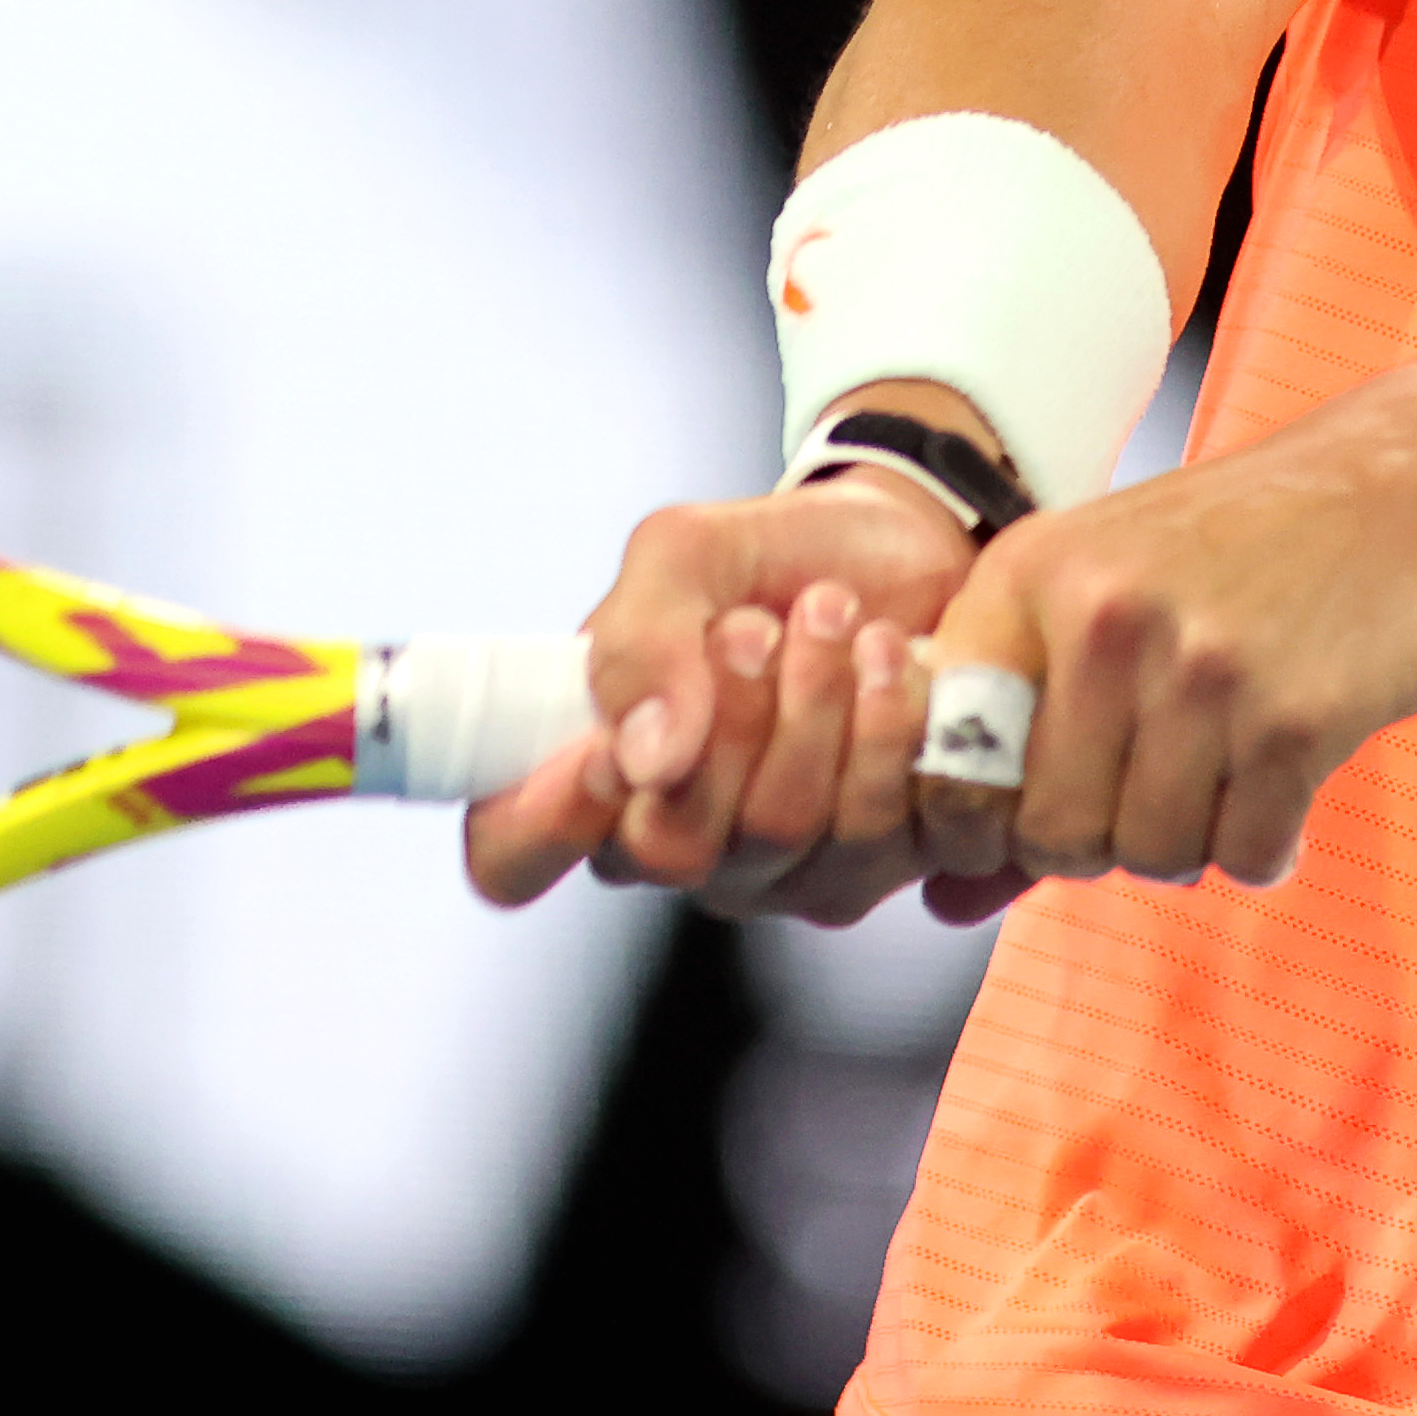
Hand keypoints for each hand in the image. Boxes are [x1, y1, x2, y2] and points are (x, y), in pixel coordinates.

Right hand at [463, 464, 972, 917]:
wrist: (905, 544)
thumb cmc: (772, 560)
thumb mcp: (685, 556)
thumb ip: (643, 641)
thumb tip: (645, 757)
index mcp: (597, 777)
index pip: (512, 858)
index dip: (544, 823)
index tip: (605, 745)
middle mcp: (677, 841)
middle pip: (673, 848)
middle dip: (726, 718)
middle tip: (758, 625)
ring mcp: (780, 871)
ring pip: (784, 832)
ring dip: (818, 703)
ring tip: (840, 616)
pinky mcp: (883, 867)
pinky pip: (886, 835)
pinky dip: (894, 728)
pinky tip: (898, 665)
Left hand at [916, 349, 1416, 889]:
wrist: (1410, 486)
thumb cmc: (1242, 552)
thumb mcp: (1104, 601)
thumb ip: (1022, 748)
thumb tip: (942, 901)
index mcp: (1028, 576)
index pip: (947, 768)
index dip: (991, 824)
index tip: (1046, 809)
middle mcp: (1101, 615)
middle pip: (1052, 831)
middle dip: (1104, 839)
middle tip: (1160, 787)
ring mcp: (1199, 665)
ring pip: (1149, 854)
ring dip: (1192, 840)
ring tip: (1226, 771)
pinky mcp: (1294, 715)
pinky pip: (1243, 854)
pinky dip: (1265, 843)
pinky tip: (1284, 780)